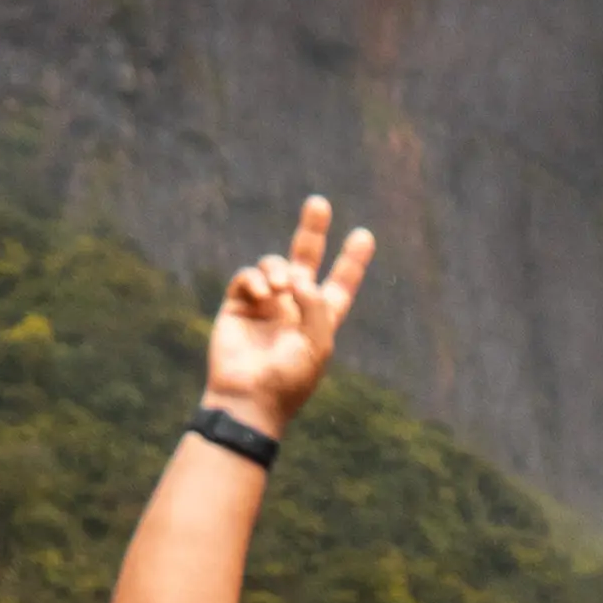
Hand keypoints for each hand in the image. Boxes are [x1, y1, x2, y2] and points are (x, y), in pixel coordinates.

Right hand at [204, 194, 376, 435]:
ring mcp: (265, 304)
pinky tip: (261, 295)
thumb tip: (297, 275)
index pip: (340, 285)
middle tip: (319, 204)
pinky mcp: (238, 306)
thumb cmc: (289, 379)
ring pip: (273, 265)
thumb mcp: (317, 343)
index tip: (365, 236)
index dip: (352, 262)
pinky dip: (255, 281)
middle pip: (304, 260)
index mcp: (320, 320)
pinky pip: (248, 279)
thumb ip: (316, 304)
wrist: (248, 399)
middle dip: (312, 232)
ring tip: (280, 288)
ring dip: (277, 270)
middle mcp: (293, 307)